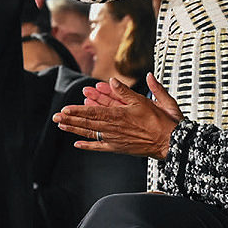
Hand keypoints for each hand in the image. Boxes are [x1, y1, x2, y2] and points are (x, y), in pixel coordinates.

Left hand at [52, 76, 183, 159]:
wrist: (171, 142)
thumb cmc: (162, 121)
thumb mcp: (145, 101)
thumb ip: (127, 91)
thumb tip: (113, 79)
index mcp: (120, 115)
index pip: (93, 111)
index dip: (78, 110)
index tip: (65, 108)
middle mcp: (114, 128)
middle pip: (88, 122)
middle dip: (71, 118)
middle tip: (56, 116)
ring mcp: (115, 139)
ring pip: (91, 133)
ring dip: (74, 129)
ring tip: (61, 125)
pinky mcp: (118, 148)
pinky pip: (100, 147)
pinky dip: (87, 146)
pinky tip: (77, 144)